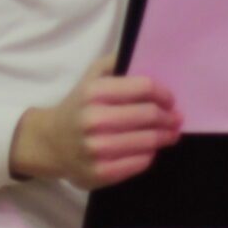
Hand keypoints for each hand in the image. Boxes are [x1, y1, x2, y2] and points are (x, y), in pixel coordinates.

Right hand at [9, 56, 180, 188]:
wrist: (50, 143)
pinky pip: (140, 162)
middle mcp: (94, 120)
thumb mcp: (90, 77)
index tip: (170, 100)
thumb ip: (115, 62)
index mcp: (94, 92)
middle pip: (150, 115)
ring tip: (171, 134)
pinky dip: (150, 154)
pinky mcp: (101, 173)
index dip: (164, 94)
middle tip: (177, 118)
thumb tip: (144, 54)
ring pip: (148, 141)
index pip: (144, 87)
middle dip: (169, 117)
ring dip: (166, 136)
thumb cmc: (78, 107)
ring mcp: (97, 148)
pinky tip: (151, 149)